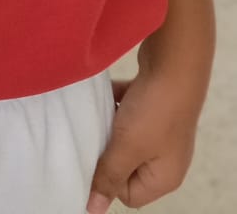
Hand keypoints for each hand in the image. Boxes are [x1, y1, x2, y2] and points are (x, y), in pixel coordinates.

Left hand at [86, 65, 200, 210]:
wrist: (174, 61)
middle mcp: (164, 156)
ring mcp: (159, 128)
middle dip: (103, 150)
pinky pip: (125, 110)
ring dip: (106, 124)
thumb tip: (94, 209)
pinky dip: (113, 103)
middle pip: (123, 164)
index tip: (87, 159)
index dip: (106, 180)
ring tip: (90, 114)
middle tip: (85, 137)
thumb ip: (109, 176)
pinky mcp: (151, 104)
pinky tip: (98, 93)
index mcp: (164, 176)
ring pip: (122, 134)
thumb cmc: (154, 111)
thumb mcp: (128, 147)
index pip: (128, 194)